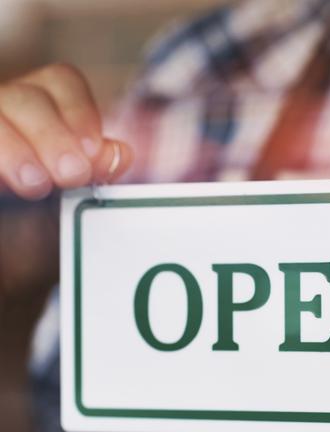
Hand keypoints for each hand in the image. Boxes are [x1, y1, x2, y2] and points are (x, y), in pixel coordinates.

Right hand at [0, 63, 132, 296]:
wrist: (11, 252)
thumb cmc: (42, 224)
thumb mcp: (74, 198)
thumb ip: (97, 173)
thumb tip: (119, 153)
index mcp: (44, 108)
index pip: (61, 82)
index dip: (79, 111)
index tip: (93, 150)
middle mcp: (9, 109)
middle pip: (26, 96)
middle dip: (53, 135)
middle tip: (72, 174)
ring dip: (14, 149)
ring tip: (36, 186)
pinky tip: (4, 186)